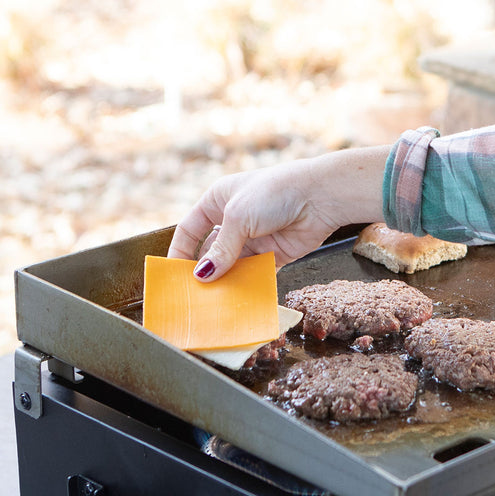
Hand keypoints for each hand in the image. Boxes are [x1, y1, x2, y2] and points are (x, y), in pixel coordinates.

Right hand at [167, 147, 389, 280]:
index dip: (179, 251)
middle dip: (204, 271)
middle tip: (193, 295)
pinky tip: (238, 298)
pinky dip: (248, 284)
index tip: (172, 275)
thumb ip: (221, 249)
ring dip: (225, 281)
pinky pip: (256, 272)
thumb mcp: (238, 217)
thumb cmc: (275, 193)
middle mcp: (235, 219)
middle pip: (211, 250)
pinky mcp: (275, 252)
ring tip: (212, 302)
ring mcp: (256, 236)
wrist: (320, 196)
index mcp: (219, 200)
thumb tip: (202, 275)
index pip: (190, 229)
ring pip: (233, 265)